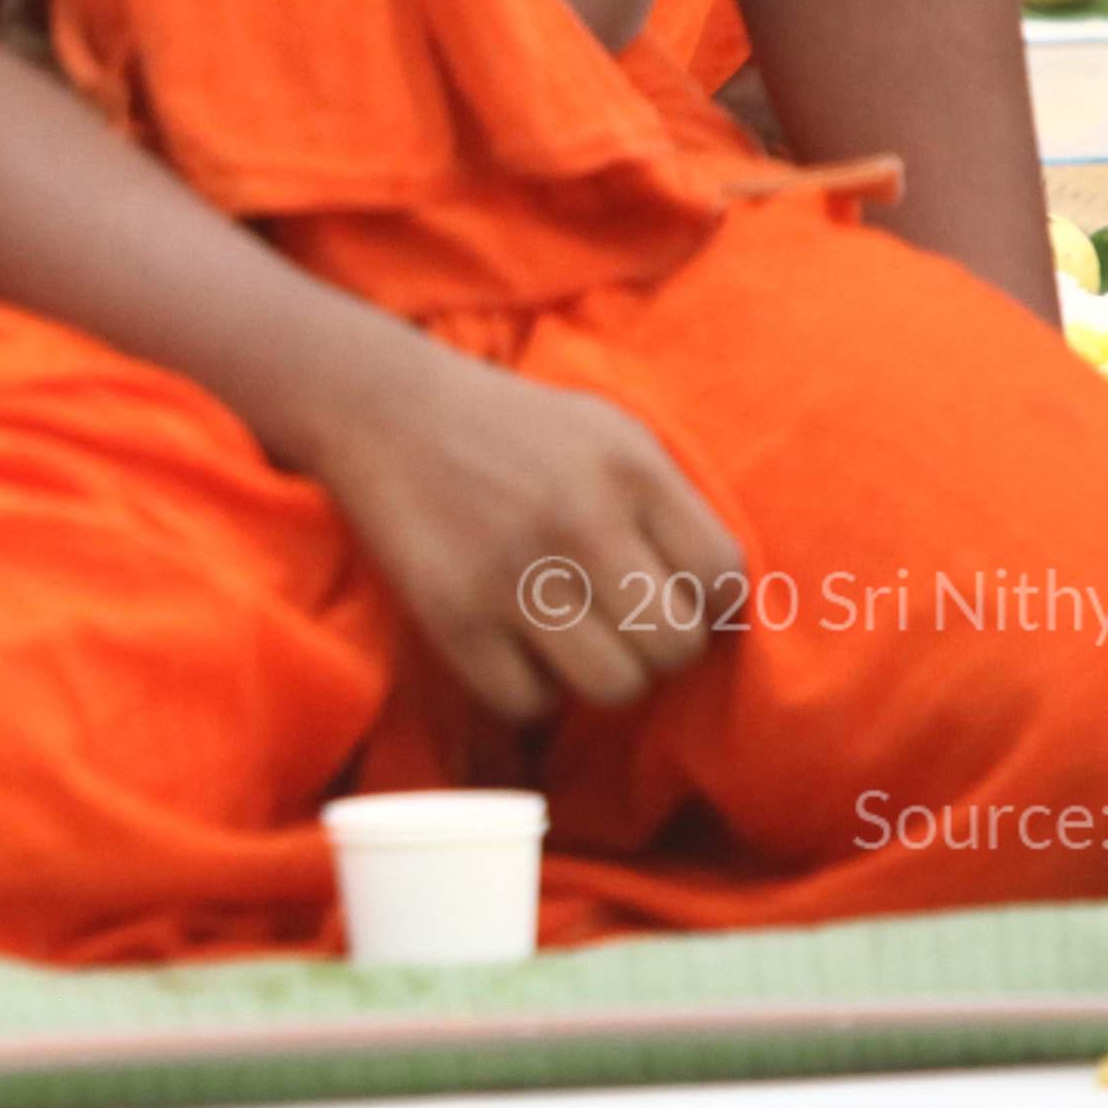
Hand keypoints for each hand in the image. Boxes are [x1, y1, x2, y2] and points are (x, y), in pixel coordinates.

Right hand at [304, 348, 744, 722]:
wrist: (382, 406)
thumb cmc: (513, 428)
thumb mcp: (608, 432)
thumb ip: (669, 504)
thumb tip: (725, 604)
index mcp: (629, 466)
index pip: (722, 577)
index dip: (709, 605)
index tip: (674, 597)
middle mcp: (579, 518)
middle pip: (673, 647)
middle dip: (655, 648)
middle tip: (618, 623)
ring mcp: (514, 570)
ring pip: (613, 687)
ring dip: (598, 675)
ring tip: (571, 638)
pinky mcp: (453, 614)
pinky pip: (529, 701)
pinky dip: (527, 687)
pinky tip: (513, 642)